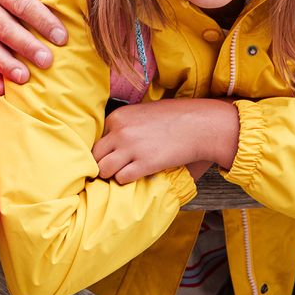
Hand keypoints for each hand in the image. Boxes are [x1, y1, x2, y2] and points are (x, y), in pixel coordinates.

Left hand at [92, 99, 239, 183]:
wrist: (200, 125)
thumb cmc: (173, 118)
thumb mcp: (142, 113)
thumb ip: (123, 126)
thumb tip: (110, 143)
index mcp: (117, 117)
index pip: (95, 140)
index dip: (103, 151)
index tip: (112, 156)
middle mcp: (120, 131)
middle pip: (95, 156)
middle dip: (102, 164)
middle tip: (114, 170)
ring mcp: (131, 148)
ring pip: (103, 170)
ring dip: (112, 175)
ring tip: (124, 174)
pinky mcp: (144, 163)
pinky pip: (121, 179)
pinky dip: (126, 181)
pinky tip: (137, 175)